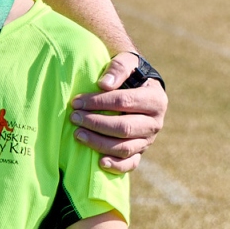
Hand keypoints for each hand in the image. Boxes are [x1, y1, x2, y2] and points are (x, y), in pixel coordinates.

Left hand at [71, 51, 165, 172]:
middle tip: (74, 118)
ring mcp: (148, 139)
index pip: (124, 102)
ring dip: (99, 143)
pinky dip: (116, 166)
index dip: (98, 102)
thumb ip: (118, 68)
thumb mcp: (127, 62)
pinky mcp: (141, 151)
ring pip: (125, 147)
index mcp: (155, 99)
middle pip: (124, 128)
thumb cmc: (129, 73)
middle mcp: (155, 122)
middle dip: (96, 124)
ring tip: (78, 134)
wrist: (138, 86)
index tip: (76, 102)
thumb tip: (103, 85)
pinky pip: (131, 164)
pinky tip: (99, 162)